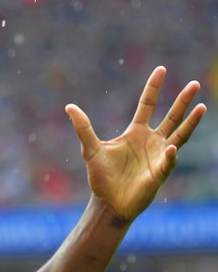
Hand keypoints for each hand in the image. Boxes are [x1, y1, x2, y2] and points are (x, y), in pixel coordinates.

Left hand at [66, 66, 206, 221]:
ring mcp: (159, 156)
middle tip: (195, 83)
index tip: (161, 69)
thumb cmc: (101, 177)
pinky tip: (170, 149)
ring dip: (191, 122)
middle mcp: (151, 141)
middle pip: (171, 116)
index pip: (147, 104)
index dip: (154, 87)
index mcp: (135, 132)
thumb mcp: (90, 149)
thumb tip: (69, 106)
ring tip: (202, 106)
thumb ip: (83, 128)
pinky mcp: (161, 173)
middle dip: (182, 101)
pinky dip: (170, 156)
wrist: (108, 202)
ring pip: (180, 135)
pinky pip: (169, 161)